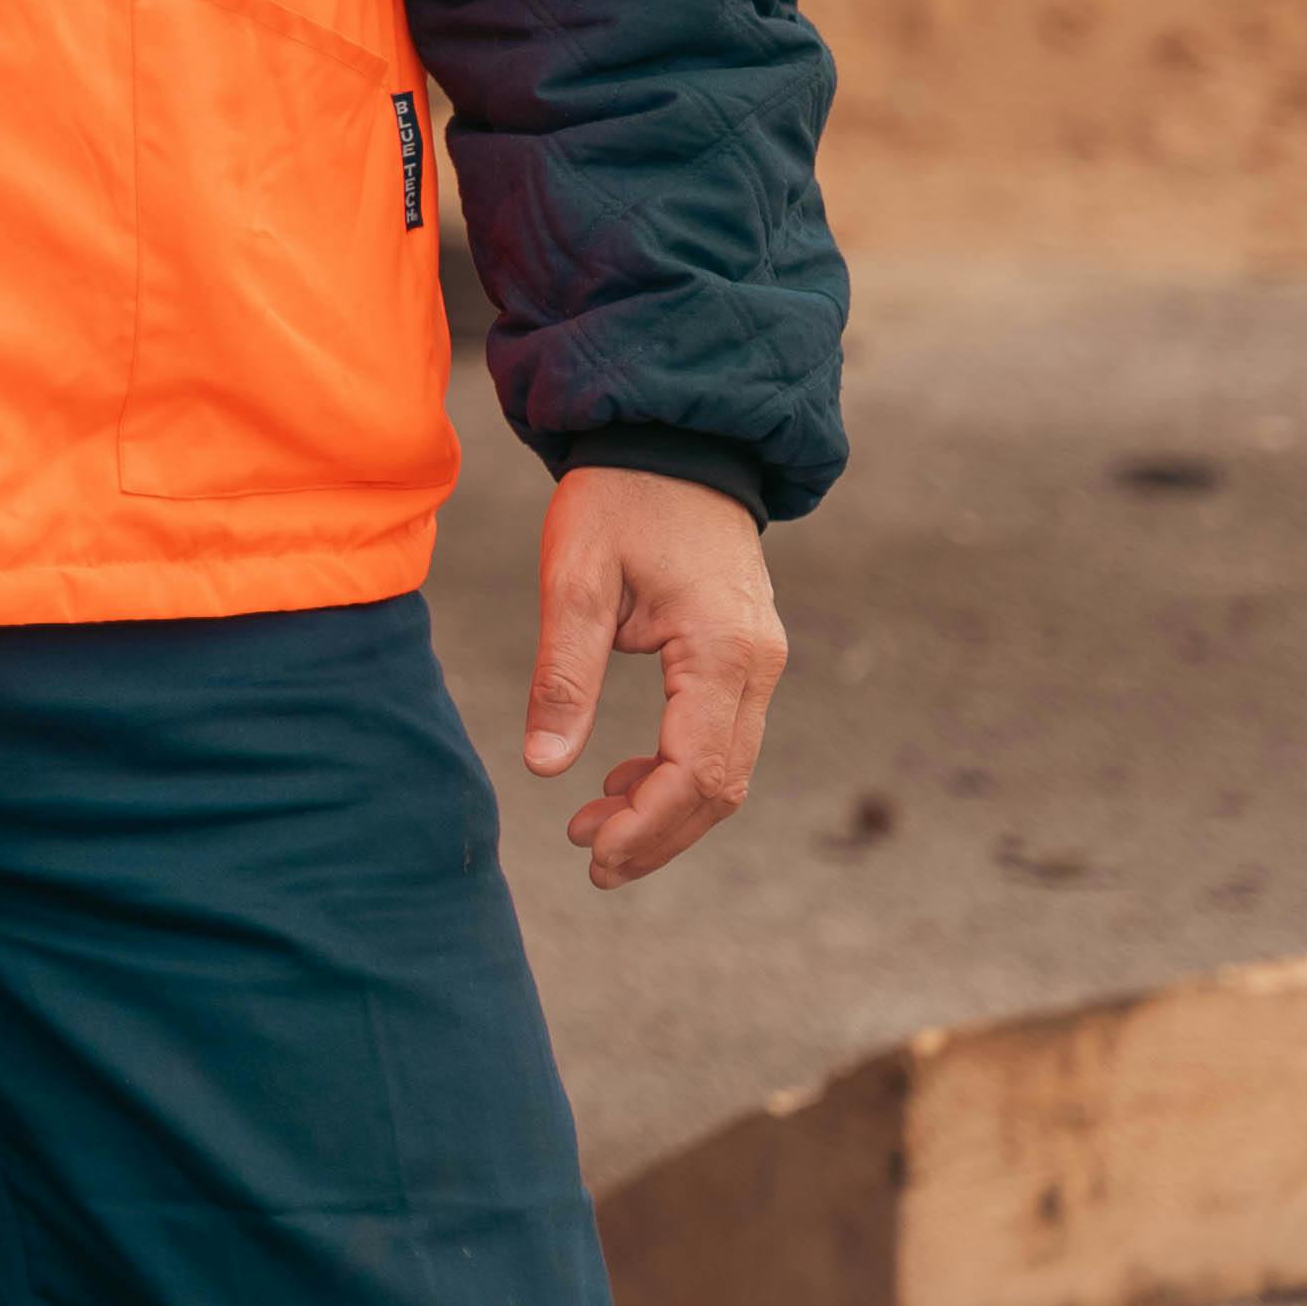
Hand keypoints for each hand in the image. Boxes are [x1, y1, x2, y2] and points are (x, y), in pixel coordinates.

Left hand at [523, 465, 785, 888]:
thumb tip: (545, 769)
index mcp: (722, 649)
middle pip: (723, 786)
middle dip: (658, 835)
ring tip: (591, 830)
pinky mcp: (746, 657)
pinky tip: (620, 781)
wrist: (674, 441)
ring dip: (666, 811)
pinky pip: (722, 738)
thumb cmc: (618, 499)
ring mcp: (761, 662)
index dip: (648, 824)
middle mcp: (759, 664)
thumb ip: (564, 674)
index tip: (591, 852)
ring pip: (727, 769)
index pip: (698, 770)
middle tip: (592, 864)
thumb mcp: (574, 577)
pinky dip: (676, 772)